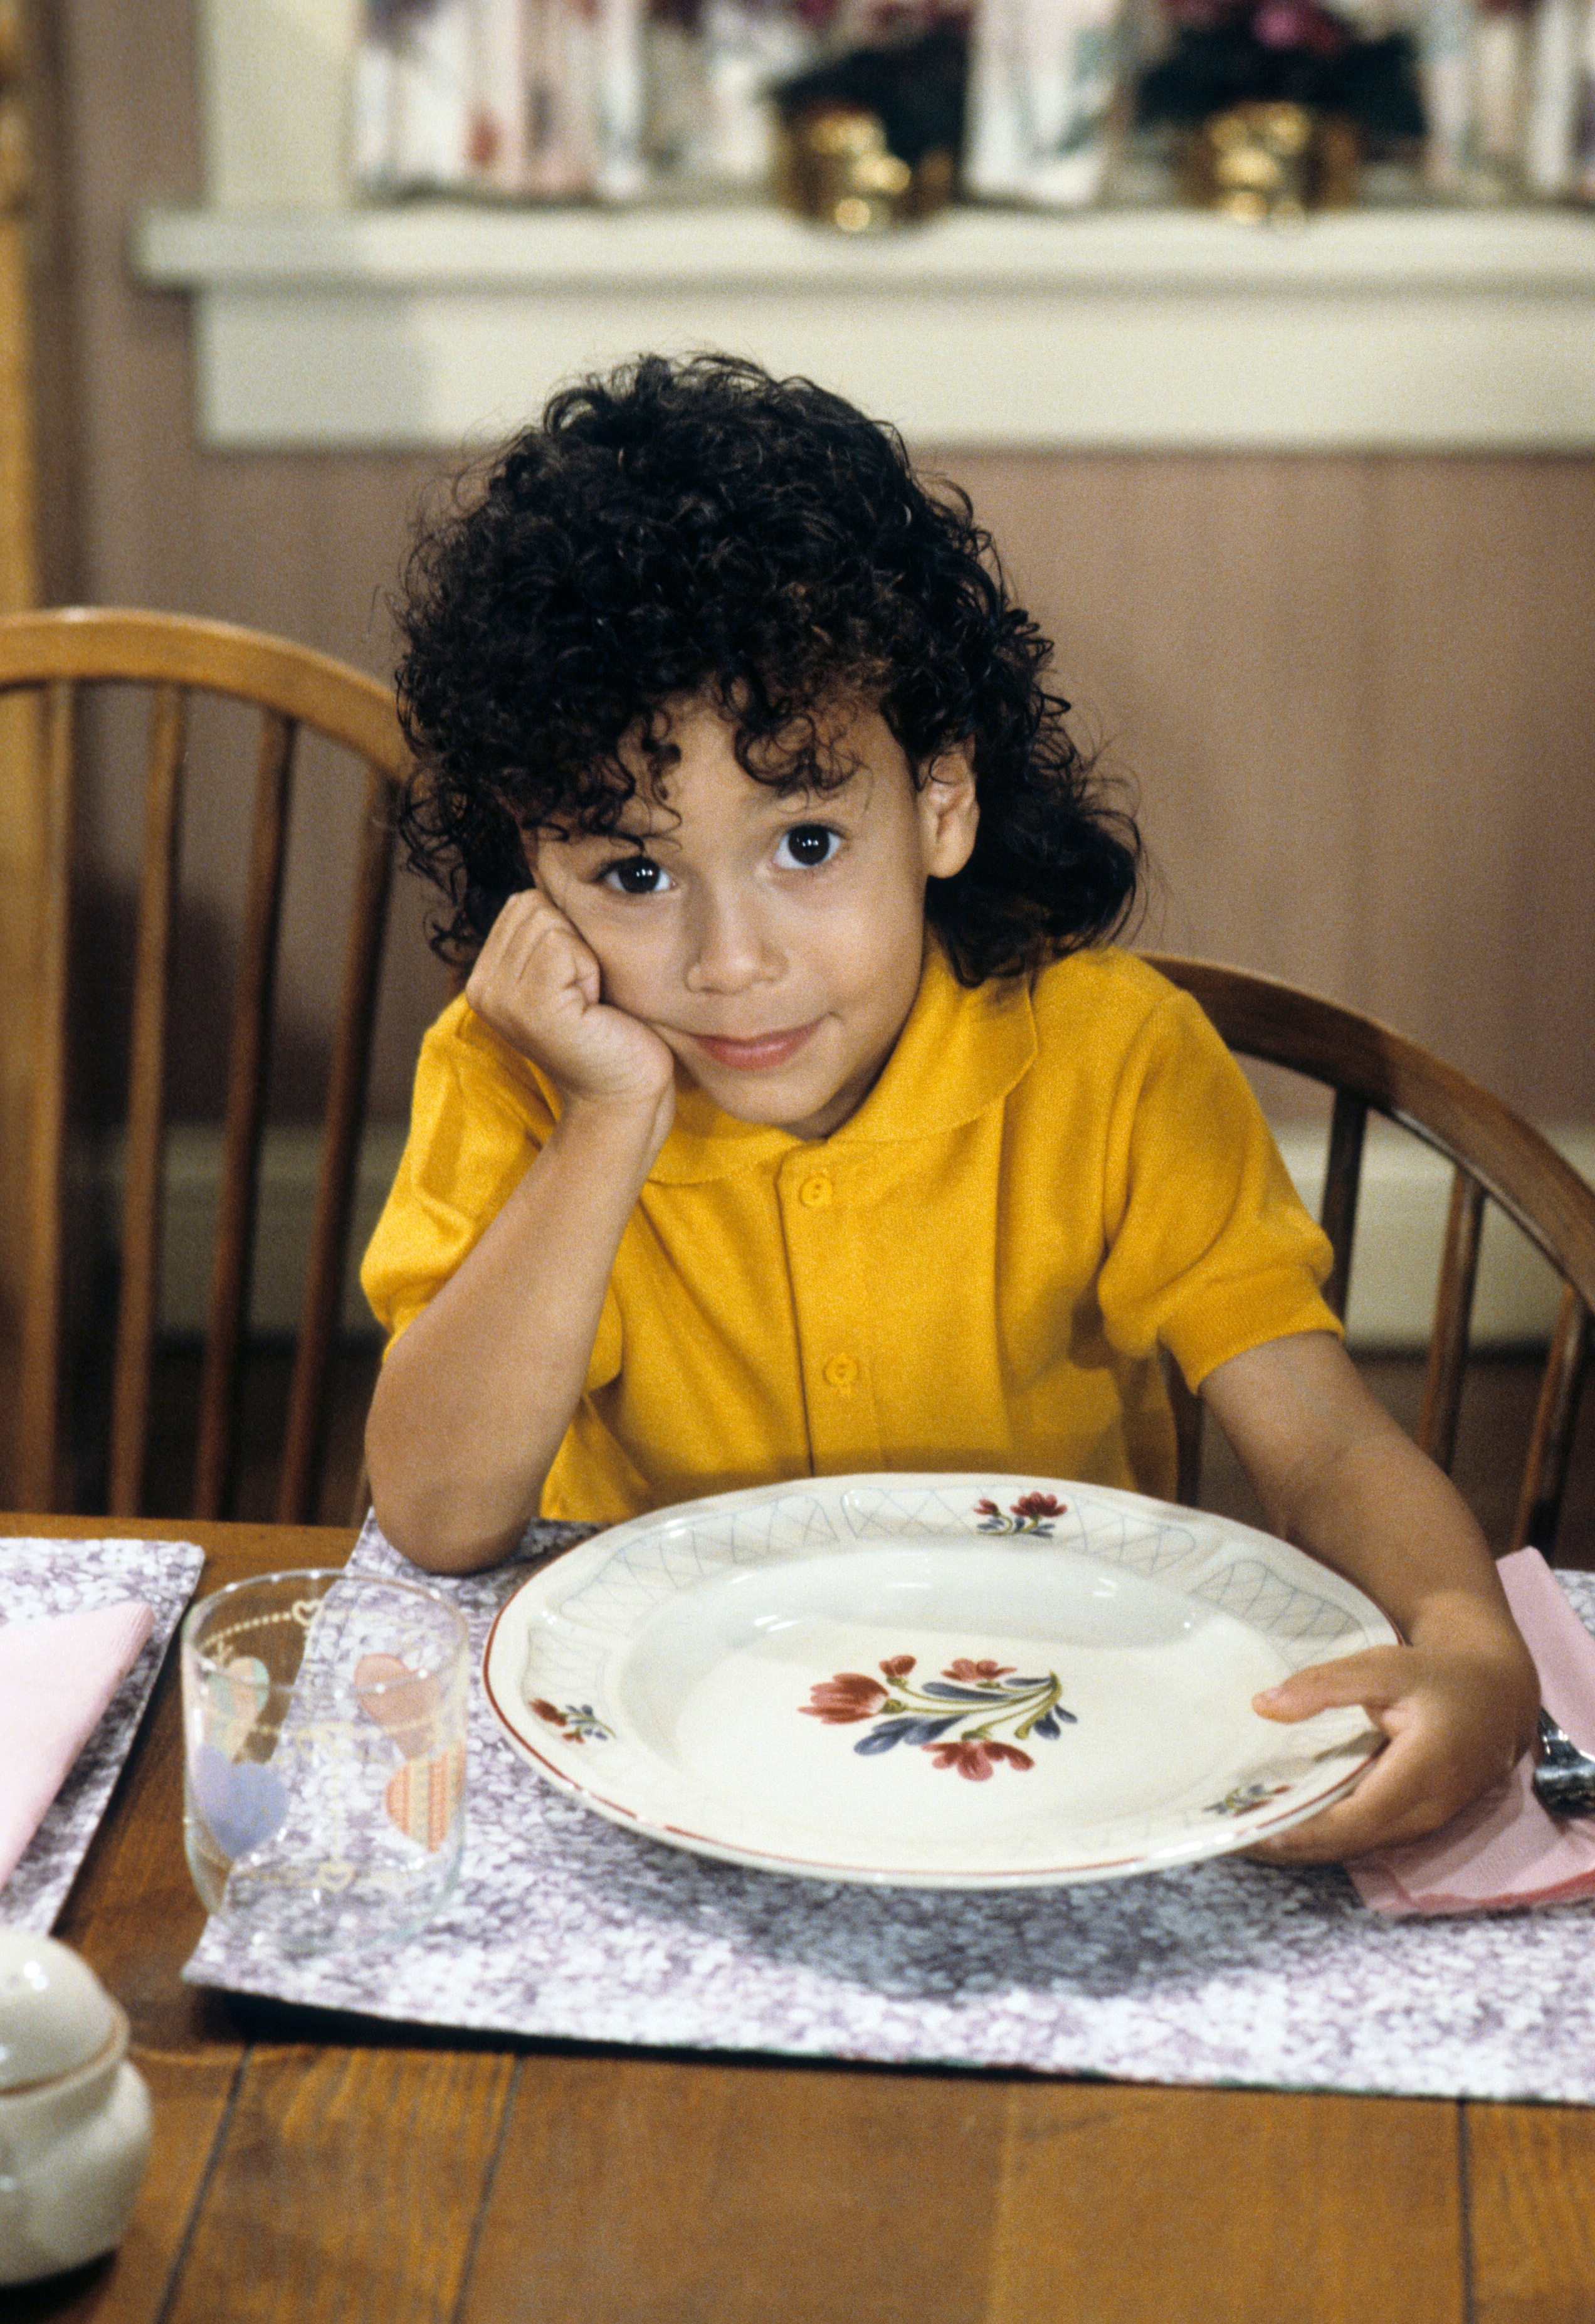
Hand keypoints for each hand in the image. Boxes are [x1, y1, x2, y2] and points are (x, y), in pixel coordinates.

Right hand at [466, 890, 675, 1128]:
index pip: (524, 901)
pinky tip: (593, 1009)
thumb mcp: (570, 973)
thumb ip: (549, 933)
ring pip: (549, 920)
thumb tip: (552, 867)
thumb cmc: (611, 1032)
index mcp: (486, 976)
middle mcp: (481, 987)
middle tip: (585, 995)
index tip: (578, 983)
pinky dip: (591, 970)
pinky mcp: (529, 1007)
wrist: (625, 1094)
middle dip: (575, 940)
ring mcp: (499, 998)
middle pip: (534, 904)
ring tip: (588, 1002)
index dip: (567, 932)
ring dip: (585, 956)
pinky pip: (565, 945)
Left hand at [1242, 1618, 1539, 1864]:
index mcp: (1424, 1770)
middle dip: (1292, 1845)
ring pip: (1357, 1846)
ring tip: (1244, 1832)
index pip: (1359, 1817)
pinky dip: (1325, 1837)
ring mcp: (1427, 1823)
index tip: (1255, 1830)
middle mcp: (1429, 1809)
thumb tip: (1263, 1706)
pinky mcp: (1419, 1825)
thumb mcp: (1383, 1667)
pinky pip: (1367, 1839)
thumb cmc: (1434, 1677)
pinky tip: (1284, 1823)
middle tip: (1230, 1834)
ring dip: (1304, 1846)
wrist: (1497, 1697)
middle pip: (1352, 1841)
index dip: (1308, 1830)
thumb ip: (1326, 1684)